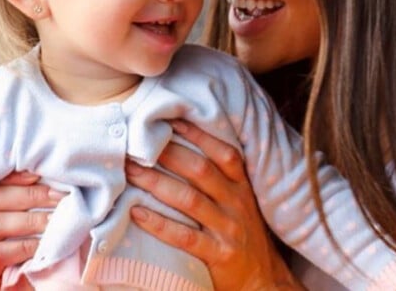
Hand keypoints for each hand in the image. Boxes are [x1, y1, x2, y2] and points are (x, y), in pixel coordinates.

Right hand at [0, 171, 63, 290]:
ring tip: (55, 219)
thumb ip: (31, 193)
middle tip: (59, 197)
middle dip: (31, 195)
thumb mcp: (34, 212)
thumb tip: (40, 173)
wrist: (34, 278)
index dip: (16, 177)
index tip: (39, 175)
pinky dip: (24, 246)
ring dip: (31, 220)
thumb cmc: (36, 239)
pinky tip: (41, 244)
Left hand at [126, 120, 304, 290]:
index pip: (223, 153)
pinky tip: (136, 213)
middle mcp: (237, 202)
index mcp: (242, 186)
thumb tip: (185, 147)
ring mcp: (228, 229)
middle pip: (200, 171)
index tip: (170, 120)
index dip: (198, 135)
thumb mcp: (241, 200)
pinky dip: (158, 224)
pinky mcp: (218, 256)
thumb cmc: (244, 232)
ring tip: (131, 171)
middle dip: (168, 154)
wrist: (264, 279)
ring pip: (188, 200)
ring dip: (156, 183)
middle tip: (137, 144)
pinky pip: (184, 237)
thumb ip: (221, 177)